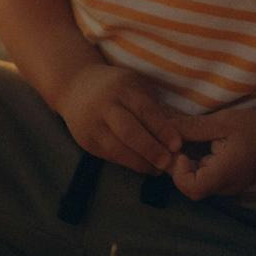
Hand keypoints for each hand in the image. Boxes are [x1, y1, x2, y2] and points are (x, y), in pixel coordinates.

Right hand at [56, 64, 179, 175]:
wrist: (75, 85)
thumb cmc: (116, 86)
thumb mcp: (135, 85)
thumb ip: (152, 105)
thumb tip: (180, 132)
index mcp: (123, 88)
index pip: (145, 110)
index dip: (162, 129)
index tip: (177, 145)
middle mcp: (105, 106)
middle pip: (129, 131)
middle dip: (150, 149)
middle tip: (167, 162)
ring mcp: (92, 124)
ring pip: (117, 148)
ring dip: (140, 162)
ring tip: (158, 169)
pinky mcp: (85, 140)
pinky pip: (109, 155)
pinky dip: (128, 163)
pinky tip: (143, 166)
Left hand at [165, 107, 255, 199]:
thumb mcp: (224, 122)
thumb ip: (193, 127)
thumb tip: (164, 127)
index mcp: (225, 174)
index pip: (191, 188)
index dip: (178, 172)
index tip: (183, 150)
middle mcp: (226, 187)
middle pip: (192, 188)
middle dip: (180, 167)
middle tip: (179, 143)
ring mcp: (230, 187)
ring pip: (199, 183)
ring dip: (189, 165)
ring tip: (191, 141)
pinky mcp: (232, 181)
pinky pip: (209, 178)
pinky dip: (200, 165)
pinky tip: (203, 145)